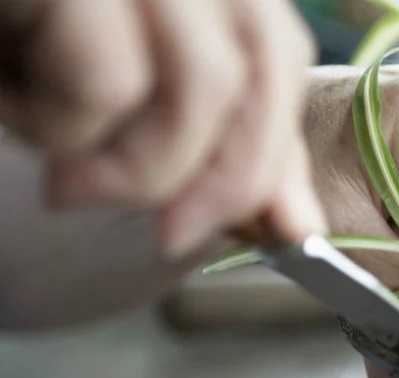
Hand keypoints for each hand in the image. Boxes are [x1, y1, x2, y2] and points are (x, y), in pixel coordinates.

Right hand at [0, 0, 324, 257]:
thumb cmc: (11, 44)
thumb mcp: (120, 92)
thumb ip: (213, 143)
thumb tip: (293, 220)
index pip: (277, 48)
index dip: (280, 145)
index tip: (281, 229)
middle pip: (262, 58)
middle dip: (230, 173)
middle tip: (175, 235)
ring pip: (200, 79)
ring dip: (137, 162)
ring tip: (67, 173)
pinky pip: (106, 78)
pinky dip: (64, 124)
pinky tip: (16, 105)